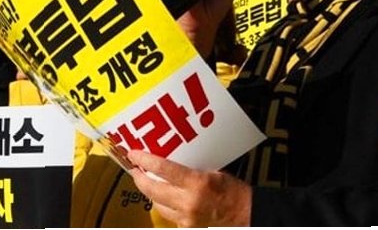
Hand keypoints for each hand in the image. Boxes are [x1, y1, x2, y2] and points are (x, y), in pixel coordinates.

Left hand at [126, 148, 250, 226]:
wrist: (242, 213)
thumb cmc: (232, 191)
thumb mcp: (213, 171)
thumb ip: (190, 170)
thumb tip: (170, 163)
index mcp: (197, 184)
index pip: (164, 170)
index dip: (145, 161)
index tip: (134, 154)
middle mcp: (188, 202)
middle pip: (153, 189)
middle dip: (140, 178)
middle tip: (134, 168)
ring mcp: (185, 217)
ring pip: (156, 203)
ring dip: (148, 192)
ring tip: (146, 181)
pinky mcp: (184, 226)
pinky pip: (166, 213)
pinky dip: (161, 204)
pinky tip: (161, 197)